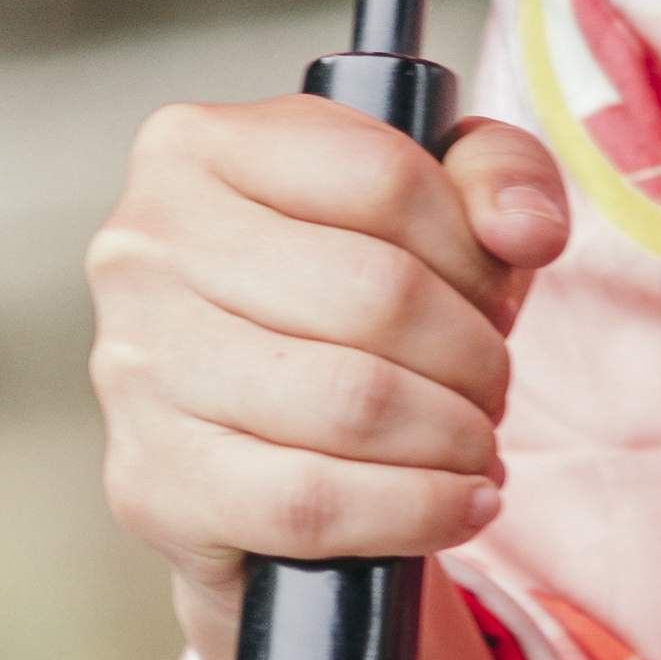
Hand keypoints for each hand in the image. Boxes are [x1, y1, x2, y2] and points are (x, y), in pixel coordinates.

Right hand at [86, 93, 570, 659]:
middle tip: (492, 384)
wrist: (256, 446)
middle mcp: (141, 250)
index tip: (494, 289)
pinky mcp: (151, 485)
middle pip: (377, 294)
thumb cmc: (350, 296)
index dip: (474, 248)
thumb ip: (502, 176)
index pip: (386, 178)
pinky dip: (415, 510)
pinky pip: (311, 504)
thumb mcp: (436, 204)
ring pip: (352, 402)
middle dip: (474, 353)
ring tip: (475, 440)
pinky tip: (459, 503)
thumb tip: (526, 231)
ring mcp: (133, 369)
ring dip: (455, 433)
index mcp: (197, 149)